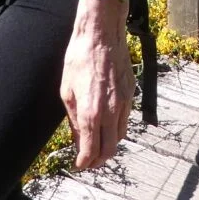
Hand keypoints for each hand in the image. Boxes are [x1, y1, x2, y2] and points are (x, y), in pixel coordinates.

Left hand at [59, 0, 134, 170]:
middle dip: (98, 160)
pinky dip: (116, 127)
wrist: (102, 35)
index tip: (78, 164)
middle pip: (109, 150)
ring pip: (120, 136)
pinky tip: (107, 122)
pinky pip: (126, 119)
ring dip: (109, 144)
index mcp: (91, 113)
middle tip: (88, 160)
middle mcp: (110, 112)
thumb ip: (73, 119)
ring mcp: (124, 103)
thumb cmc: (79, 59)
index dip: (84, 162)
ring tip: (97, 143)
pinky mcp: (131, 93)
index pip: (91, 150)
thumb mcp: (67, 91)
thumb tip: (78, 139)